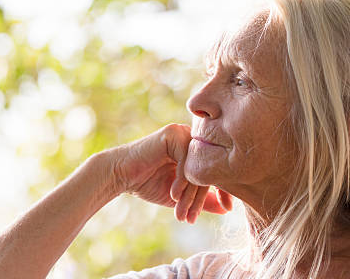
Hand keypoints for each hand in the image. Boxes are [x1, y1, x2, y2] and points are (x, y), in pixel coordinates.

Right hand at [109, 123, 232, 223]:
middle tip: (193, 217)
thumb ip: (204, 199)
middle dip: (202, 197)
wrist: (121, 176)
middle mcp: (194, 137)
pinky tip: (173, 195)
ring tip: (182, 211)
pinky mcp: (172, 133)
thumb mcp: (182, 195)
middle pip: (210, 167)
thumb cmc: (149, 183)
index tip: (228, 208)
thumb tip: (227, 208)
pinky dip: (181, 180)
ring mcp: (183, 133)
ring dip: (190, 193)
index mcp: (198, 148)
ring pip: (198, 166)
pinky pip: (185, 160)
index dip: (226, 189)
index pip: (220, 167)